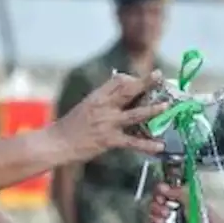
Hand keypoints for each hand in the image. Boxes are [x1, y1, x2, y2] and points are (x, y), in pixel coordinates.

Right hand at [50, 71, 167, 161]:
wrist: (57, 143)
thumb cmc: (70, 126)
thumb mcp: (85, 106)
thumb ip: (103, 99)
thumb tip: (117, 87)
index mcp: (97, 97)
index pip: (118, 80)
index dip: (132, 79)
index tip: (142, 80)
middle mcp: (103, 107)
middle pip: (129, 90)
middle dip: (146, 82)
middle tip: (160, 76)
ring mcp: (107, 123)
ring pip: (135, 114)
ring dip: (153, 109)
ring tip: (166, 106)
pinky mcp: (109, 140)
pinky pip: (133, 142)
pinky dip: (147, 145)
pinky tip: (160, 146)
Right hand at [149, 183, 223, 222]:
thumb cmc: (206, 216)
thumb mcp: (193, 200)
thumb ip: (178, 192)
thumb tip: (163, 187)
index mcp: (178, 195)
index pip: (161, 189)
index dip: (159, 192)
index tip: (163, 197)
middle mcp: (171, 205)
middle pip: (154, 201)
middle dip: (157, 206)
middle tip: (167, 212)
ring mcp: (168, 219)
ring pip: (152, 214)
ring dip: (156, 217)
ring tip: (164, 221)